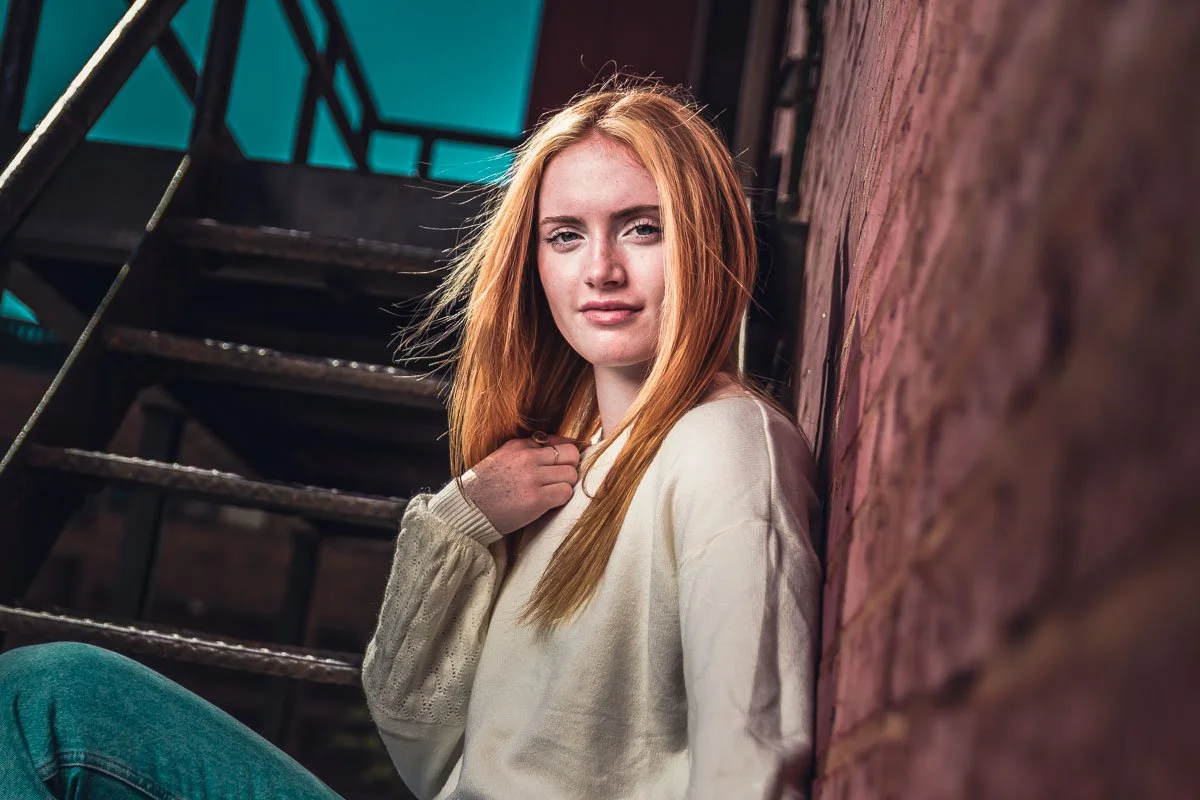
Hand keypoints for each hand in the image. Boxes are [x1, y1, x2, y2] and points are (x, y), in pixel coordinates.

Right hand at [462, 435, 581, 534]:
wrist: (468, 509)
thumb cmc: (485, 487)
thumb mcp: (502, 457)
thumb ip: (527, 450)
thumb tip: (557, 447)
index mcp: (520, 445)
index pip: (559, 441)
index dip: (566, 454)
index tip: (565, 463)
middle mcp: (527, 457)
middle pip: (571, 455)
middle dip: (570, 467)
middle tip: (560, 479)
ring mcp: (532, 478)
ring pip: (571, 475)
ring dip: (566, 485)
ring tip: (552, 492)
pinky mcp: (535, 499)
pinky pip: (565, 493)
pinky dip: (561, 499)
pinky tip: (549, 502)